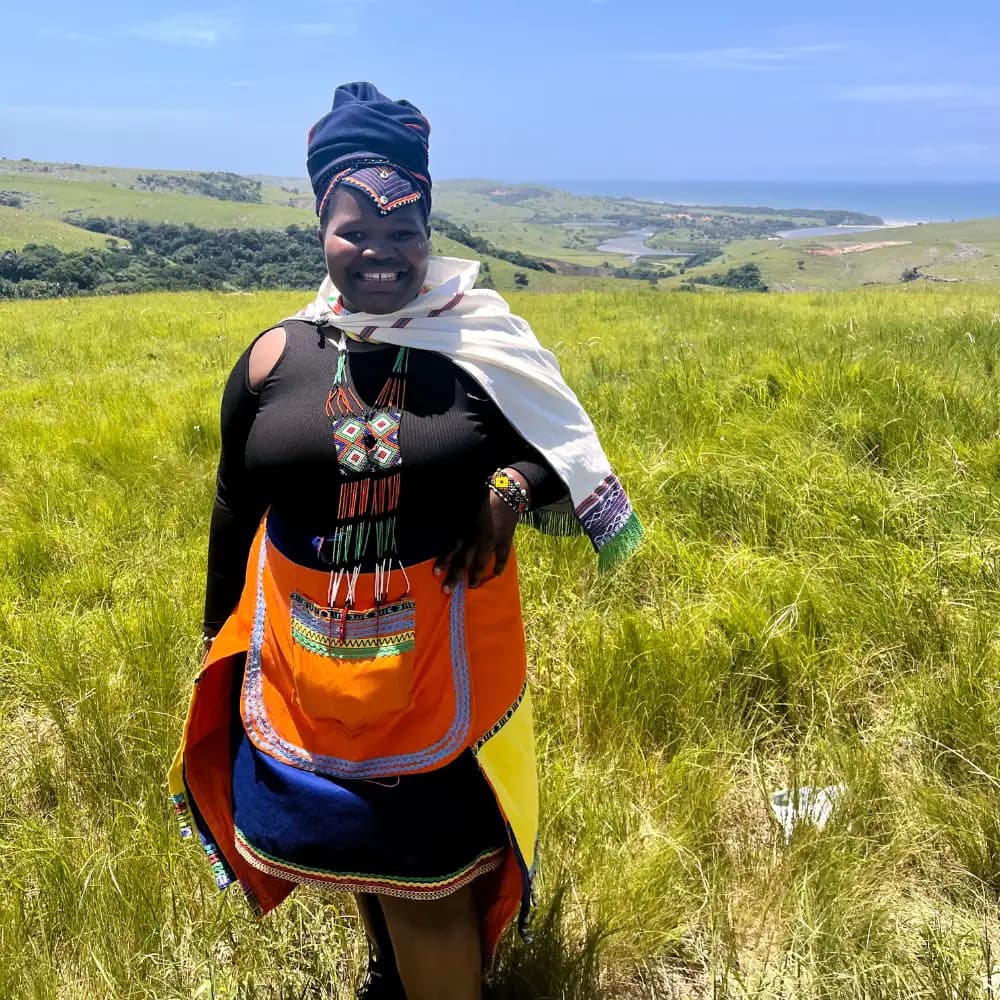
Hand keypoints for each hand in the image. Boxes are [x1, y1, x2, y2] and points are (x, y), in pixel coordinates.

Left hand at [434, 473, 525, 593]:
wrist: (507, 491)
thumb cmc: (483, 495)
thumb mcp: (465, 505)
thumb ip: (457, 520)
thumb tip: (446, 528)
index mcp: (465, 529)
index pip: (451, 548)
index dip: (443, 561)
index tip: (436, 574)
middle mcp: (477, 538)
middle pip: (463, 561)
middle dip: (455, 577)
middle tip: (446, 591)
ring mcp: (492, 541)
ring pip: (481, 562)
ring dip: (476, 575)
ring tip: (472, 586)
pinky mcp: (505, 540)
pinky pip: (502, 556)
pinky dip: (499, 566)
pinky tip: (496, 574)